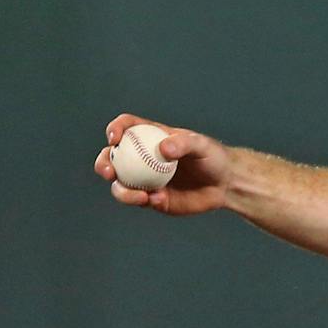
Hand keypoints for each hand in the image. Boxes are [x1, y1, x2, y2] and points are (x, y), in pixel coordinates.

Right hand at [96, 113, 232, 216]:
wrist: (224, 184)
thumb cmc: (212, 157)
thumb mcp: (202, 146)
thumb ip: (184, 144)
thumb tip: (163, 149)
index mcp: (150, 136)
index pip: (126, 127)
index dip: (115, 129)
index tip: (114, 138)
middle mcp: (141, 157)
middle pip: (111, 158)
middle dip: (103, 164)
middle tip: (109, 172)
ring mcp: (144, 179)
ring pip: (120, 185)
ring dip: (122, 191)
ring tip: (141, 196)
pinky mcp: (151, 198)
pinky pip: (139, 200)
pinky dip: (144, 200)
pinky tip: (159, 199)